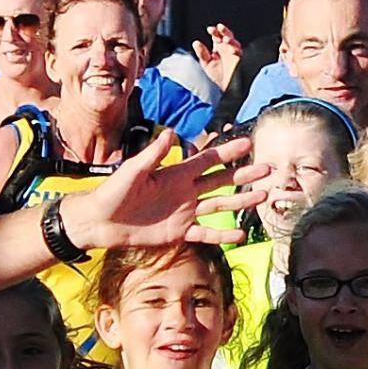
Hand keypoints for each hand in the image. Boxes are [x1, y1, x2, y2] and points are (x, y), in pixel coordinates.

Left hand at [57, 130, 264, 253]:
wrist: (99, 222)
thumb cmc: (112, 193)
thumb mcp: (132, 171)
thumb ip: (153, 155)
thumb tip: (172, 133)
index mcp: (175, 173)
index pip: (207, 160)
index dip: (227, 152)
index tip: (248, 142)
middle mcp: (184, 191)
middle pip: (220, 181)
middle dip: (244, 174)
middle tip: (267, 170)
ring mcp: (184, 212)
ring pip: (219, 205)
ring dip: (241, 201)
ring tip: (262, 196)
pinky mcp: (178, 232)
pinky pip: (205, 233)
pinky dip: (222, 235)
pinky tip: (241, 234)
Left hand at [190, 22, 243, 91]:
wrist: (224, 90)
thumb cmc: (216, 77)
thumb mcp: (206, 64)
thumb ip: (202, 53)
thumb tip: (196, 43)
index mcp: (218, 48)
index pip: (217, 36)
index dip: (214, 32)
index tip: (210, 29)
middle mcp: (227, 49)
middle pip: (227, 36)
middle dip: (223, 31)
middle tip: (218, 28)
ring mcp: (234, 54)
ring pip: (235, 43)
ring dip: (231, 40)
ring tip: (225, 39)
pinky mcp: (240, 61)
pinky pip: (240, 53)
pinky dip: (236, 50)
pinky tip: (232, 50)